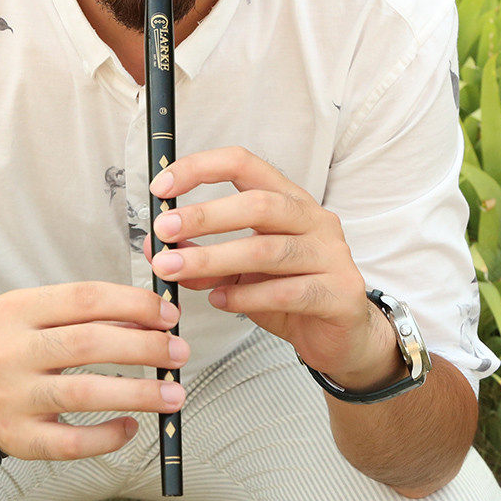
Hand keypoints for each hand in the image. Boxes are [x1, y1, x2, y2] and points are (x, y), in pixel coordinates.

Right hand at [0, 282, 189, 459]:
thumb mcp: (38, 313)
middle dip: (144, 347)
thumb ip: (86, 313)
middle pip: (88, 343)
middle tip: (178, 351)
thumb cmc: (14, 345)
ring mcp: (10, 396)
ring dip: (138, 392)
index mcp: (17, 309)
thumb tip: (149, 319)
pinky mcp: (17, 438)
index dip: (133, 304)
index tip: (167, 315)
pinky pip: (71, 442)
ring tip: (172, 393)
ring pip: (84, 393)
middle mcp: (9, 350)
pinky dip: (108, 435)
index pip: (85, 298)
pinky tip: (131, 426)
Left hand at [143, 147, 403, 391]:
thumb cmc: (289, 291)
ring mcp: (331, 254)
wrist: (342, 336)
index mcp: (288, 199)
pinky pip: (286, 292)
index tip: (162, 187)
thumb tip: (158, 248)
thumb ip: (202, 256)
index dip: (200, 169)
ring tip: (175, 270)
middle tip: (163, 231)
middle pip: (258, 204)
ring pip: (267, 249)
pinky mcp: (340, 293)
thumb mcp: (238, 271)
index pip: (244, 164)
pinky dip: (246, 297)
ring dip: (214, 259)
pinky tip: (220, 301)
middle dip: (204, 216)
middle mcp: (313, 218)